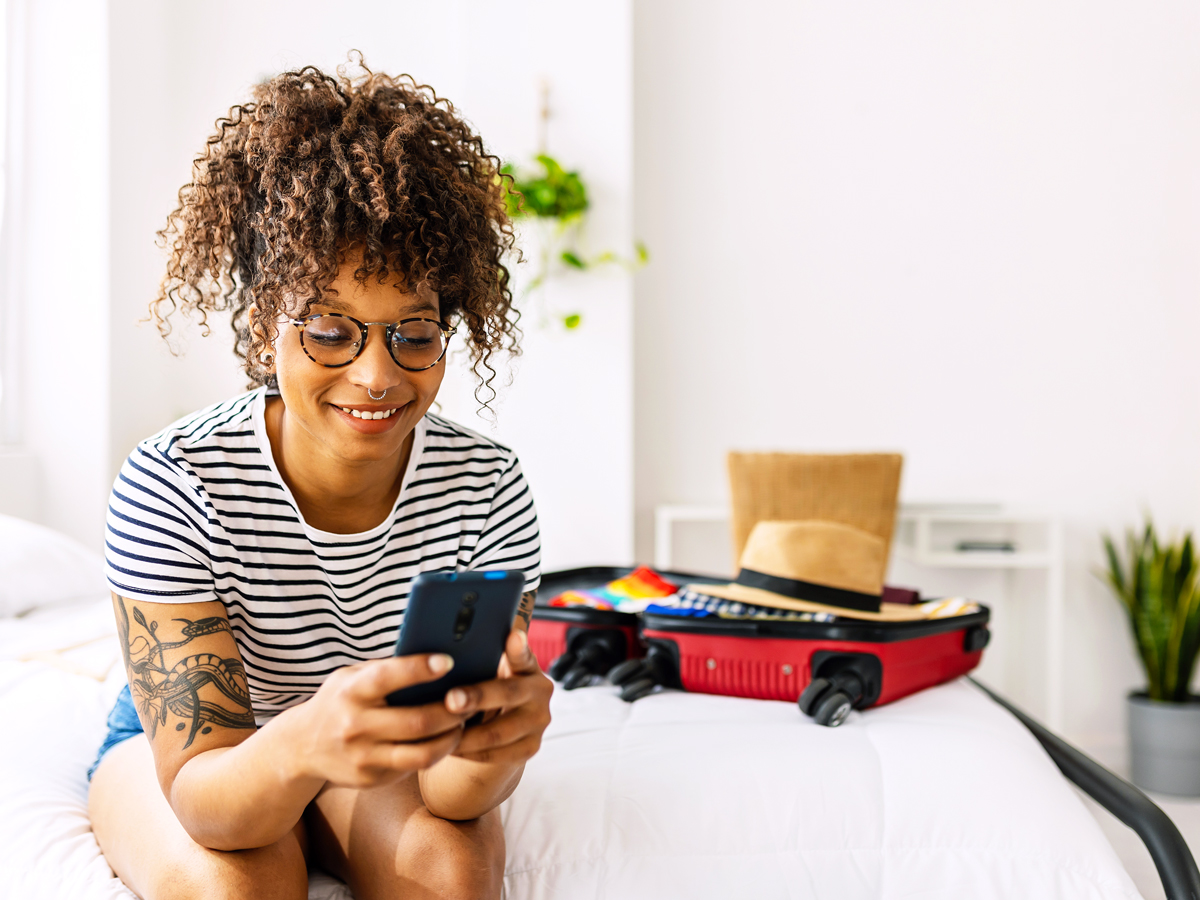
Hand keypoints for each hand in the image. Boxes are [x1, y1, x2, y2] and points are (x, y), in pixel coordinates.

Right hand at [286, 654, 469, 787]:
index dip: (420, 668)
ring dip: (451, 737)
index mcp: (352, 691)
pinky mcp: (371, 778)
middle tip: (470, 699)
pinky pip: (413, 766)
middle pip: (418, 721)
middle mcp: (355, 725)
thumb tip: (435, 659)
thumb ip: (385, 670)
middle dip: (453, 711)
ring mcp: (363, 757)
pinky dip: (436, 753)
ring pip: (422, 752)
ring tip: (463, 723)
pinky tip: (446, 740)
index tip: (449, 661)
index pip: (389, 677)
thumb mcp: (352, 677)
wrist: (301, 747)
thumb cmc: (340, 700)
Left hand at [444, 629, 552, 765]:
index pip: (523, 655)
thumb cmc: (487, 690)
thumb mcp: (488, 673)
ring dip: (466, 734)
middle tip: (450, 700)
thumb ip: (479, 662)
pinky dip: (470, 753)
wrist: (503, 725)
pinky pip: (496, 755)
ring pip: (499, 732)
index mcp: (528, 667)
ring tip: (440, 731)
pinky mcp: (531, 748)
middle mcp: (540, 692)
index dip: (518, 647)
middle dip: (477, 697)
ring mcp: (539, 721)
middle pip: (508, 694)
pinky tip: (449, 748)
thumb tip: (442, 656)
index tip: (512, 636)